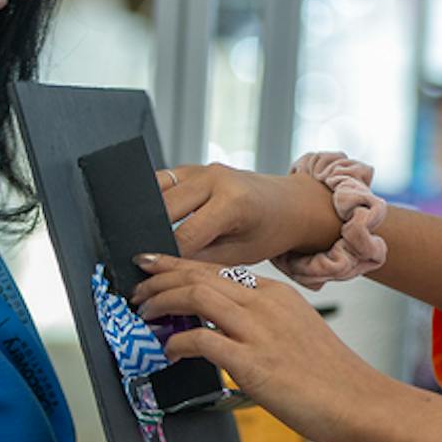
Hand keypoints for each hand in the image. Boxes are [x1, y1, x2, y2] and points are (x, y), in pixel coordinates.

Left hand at [131, 259, 398, 441]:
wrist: (361, 403)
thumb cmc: (333, 380)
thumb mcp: (297, 336)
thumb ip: (262, 329)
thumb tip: (226, 338)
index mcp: (276, 295)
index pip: (218, 269)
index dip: (180, 266)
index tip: (155, 267)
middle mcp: (266, 304)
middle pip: (200, 275)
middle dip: (161, 277)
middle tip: (136, 288)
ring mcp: (259, 331)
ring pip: (195, 296)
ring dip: (161, 302)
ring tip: (143, 314)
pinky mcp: (252, 362)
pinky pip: (201, 340)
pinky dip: (176, 343)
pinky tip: (168, 351)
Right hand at [159, 164, 341, 264]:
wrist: (290, 204)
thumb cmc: (272, 230)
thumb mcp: (240, 255)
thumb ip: (201, 260)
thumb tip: (165, 266)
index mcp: (233, 201)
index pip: (185, 235)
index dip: (169, 257)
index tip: (158, 273)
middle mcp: (215, 178)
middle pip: (164, 210)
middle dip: (154, 238)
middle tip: (151, 262)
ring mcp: (202, 169)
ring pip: (156, 192)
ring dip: (151, 217)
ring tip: (155, 241)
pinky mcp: (193, 168)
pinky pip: (162, 183)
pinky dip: (157, 202)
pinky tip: (162, 221)